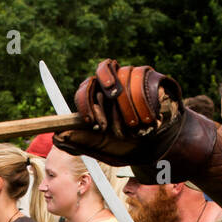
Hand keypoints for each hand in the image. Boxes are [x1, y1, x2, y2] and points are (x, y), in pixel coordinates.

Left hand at [53, 60, 186, 172]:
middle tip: (111, 123)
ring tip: (136, 128)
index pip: (86, 87)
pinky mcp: (152, 76)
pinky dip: (144, 103)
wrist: (164, 147)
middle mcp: (115, 82)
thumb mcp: (105, 151)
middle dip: (106, 100)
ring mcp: (134, 76)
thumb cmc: (131, 148)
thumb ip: (83, 143)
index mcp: (100, 98)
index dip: (86, 101)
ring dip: (128, 108)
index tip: (90, 123)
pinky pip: (144, 79)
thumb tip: (57, 136)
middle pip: (102, 70)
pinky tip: (149, 119)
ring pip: (124, 77)